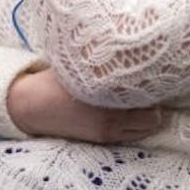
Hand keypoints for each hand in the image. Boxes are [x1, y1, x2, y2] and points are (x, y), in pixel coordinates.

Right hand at [7, 68, 161, 143]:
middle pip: (155, 117)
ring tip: (141, 99)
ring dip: (148, 115)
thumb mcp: (81, 64)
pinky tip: (130, 110)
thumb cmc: (56, 79)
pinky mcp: (102, 139)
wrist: (33, 105)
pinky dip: (138, 125)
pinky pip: (133, 136)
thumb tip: (134, 50)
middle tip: (151, 87)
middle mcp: (111, 119)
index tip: (156, 74)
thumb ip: (107, 62)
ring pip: (147, 129)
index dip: (156, 84)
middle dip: (156, 102)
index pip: (149, 96)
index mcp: (106, 96)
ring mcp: (108, 132)